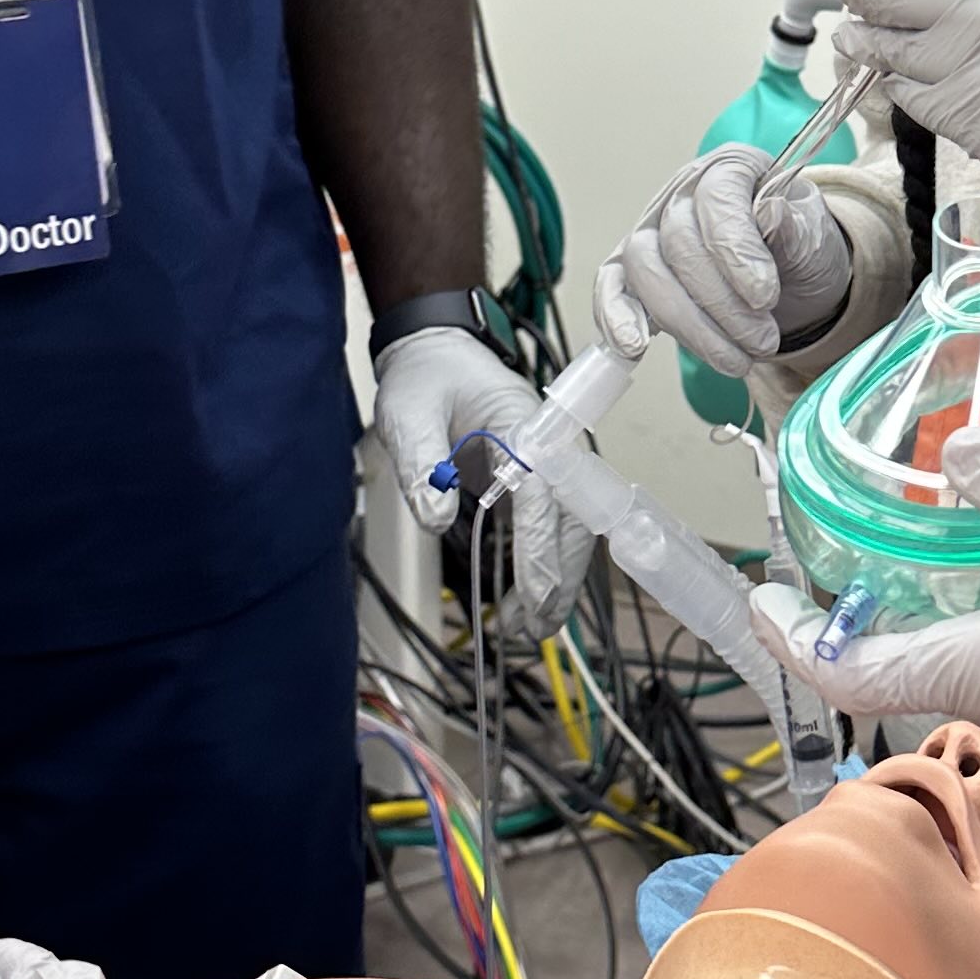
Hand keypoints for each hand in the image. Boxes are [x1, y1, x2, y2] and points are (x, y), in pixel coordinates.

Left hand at [373, 324, 580, 637]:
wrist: (436, 351)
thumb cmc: (426, 377)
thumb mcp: (407, 413)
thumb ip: (420, 464)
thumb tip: (437, 520)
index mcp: (524, 423)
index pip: (540, 491)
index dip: (538, 546)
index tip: (534, 593)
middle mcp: (549, 445)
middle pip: (572, 518)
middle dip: (559, 576)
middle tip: (538, 626)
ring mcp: (548, 463)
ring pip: (571, 527)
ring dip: (558, 578)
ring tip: (533, 626)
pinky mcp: (536, 478)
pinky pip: (553, 525)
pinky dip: (547, 563)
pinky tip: (529, 599)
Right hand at [594, 146, 854, 380]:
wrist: (794, 282)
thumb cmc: (801, 250)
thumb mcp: (815, 238)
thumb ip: (794, 229)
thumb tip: (772, 213)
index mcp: (731, 169)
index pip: (718, 201)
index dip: (737, 253)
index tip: (765, 298)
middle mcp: (683, 193)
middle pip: (679, 243)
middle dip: (722, 304)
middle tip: (763, 341)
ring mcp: (652, 229)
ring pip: (645, 270)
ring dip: (688, 325)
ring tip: (735, 359)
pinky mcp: (632, 269)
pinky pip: (611, 287)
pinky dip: (616, 317)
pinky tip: (634, 349)